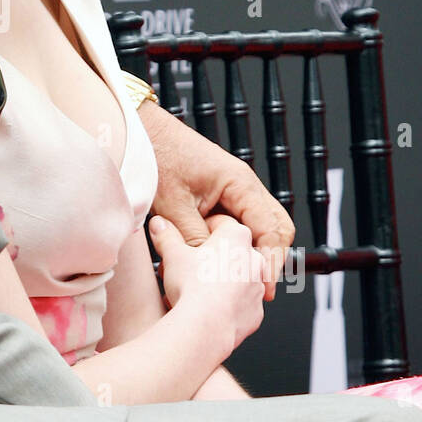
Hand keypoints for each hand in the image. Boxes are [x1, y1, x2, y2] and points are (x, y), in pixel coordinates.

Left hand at [139, 102, 294, 301]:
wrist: (144, 134)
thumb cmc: (158, 158)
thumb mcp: (173, 205)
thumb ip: (196, 238)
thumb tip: (211, 269)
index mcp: (240, 184)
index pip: (271, 228)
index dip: (271, 260)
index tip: (265, 286)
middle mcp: (245, 186)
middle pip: (277, 227)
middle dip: (271, 258)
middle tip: (261, 287)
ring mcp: (235, 190)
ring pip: (261, 226)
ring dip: (253, 251)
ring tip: (240, 277)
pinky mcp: (222, 194)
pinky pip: (241, 221)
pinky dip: (237, 241)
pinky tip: (221, 259)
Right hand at [150, 214, 265, 353]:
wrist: (206, 327)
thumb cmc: (193, 287)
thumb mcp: (172, 254)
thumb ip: (166, 235)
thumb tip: (159, 224)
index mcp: (236, 237)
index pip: (220, 223)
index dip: (201, 230)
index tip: (190, 240)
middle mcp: (254, 260)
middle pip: (231, 252)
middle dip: (213, 259)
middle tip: (191, 268)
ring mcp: (257, 287)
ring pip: (238, 279)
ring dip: (222, 282)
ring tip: (197, 291)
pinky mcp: (255, 312)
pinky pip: (241, 304)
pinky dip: (228, 306)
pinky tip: (209, 310)